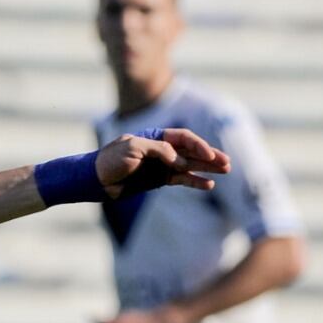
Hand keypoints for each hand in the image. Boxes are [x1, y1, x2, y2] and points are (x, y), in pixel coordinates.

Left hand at [95, 128, 230, 198]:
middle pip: (192, 151)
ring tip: (225, 171)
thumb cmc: (110, 160)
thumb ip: (158, 150)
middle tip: (227, 163)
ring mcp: (161, 166)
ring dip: (207, 169)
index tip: (208, 156)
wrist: (95, 180)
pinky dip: (194, 182)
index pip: (184, 138)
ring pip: (190, 166)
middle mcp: (162, 150)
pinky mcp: (158, 180)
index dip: (198, 146)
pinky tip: (208, 185)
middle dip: (210, 157)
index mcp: (156, 137)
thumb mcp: (132, 148)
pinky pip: (181, 180)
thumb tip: (180, 160)